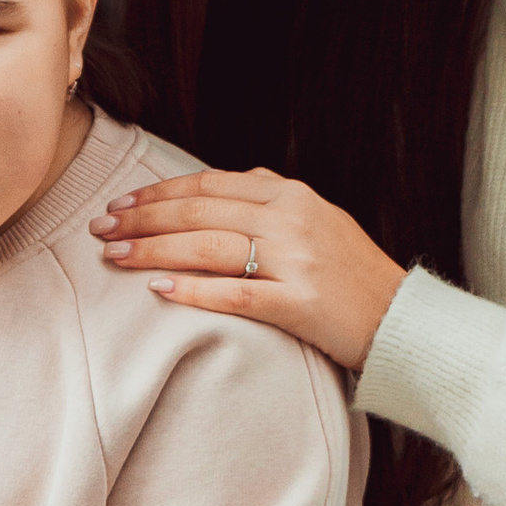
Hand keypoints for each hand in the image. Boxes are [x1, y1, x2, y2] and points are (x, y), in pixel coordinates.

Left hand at [93, 163, 404, 372]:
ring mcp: (297, 261)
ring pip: (208, 246)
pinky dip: (193, 291)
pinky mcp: (300, 304)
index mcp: (292, 195)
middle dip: (143, 219)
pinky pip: (235, 294)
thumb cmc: (355, 276)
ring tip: (114, 257)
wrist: (404, 321)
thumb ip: (274, 201)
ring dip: (154, 251)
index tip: (122, 203)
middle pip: (200, 210)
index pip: (210, 184)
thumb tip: (226, 185)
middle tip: (101, 229)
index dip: (161, 192)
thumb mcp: (320, 220)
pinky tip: (158, 293)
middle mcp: (292, 220)